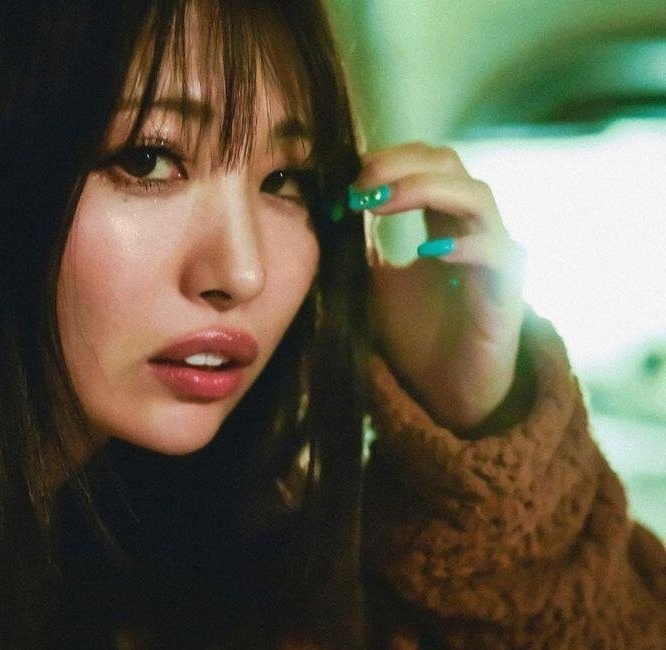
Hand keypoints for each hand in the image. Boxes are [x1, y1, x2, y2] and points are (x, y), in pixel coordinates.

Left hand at [351, 142, 526, 431]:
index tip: (347, 181)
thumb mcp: (370, 283)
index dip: (388, 159)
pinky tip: (429, 251)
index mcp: (443, 221)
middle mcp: (474, 229)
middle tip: (360, 184)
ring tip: (380, 204)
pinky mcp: (509, 294)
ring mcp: (496, 257)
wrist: (441, 394)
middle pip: (450, 163)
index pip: (426, 161)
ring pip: (478, 196)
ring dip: (425, 189)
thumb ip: (355, 246)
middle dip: (401, 164)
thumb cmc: (413, 335)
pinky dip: (468, 245)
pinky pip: (501, 253)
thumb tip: (321, 211)